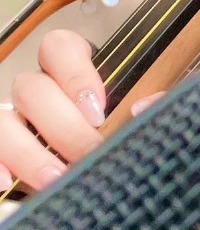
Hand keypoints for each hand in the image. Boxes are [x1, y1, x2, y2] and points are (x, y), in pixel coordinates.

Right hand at [0, 29, 162, 192]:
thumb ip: (153, 103)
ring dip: (28, 151)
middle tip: (88, 154)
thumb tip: (146, 107)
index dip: (75, 74)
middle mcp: (36, 94)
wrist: (108, 182)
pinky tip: (8, 182)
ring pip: (3, 122)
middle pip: (32, 89)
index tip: (98, 111)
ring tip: (56, 177)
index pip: (58, 47)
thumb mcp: (143, 114)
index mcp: (69, 74)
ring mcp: (13, 122)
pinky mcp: (2, 153)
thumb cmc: (123, 138)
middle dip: (62, 126)